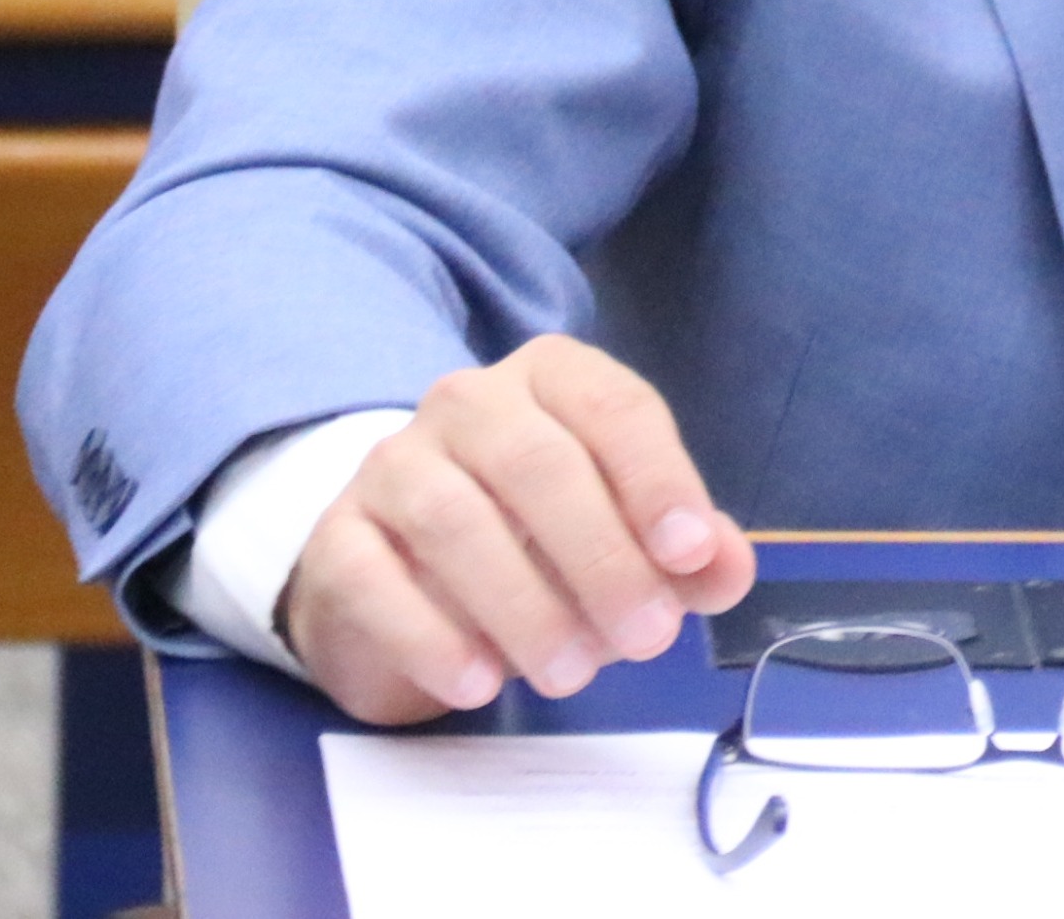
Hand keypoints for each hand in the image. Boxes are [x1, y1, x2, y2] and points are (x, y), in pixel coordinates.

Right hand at [282, 336, 756, 724]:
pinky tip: (477, 683)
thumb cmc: (534, 543)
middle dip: (600, 555)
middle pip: (536, 462)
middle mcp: (468, 402)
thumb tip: (726, 566)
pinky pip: (374, 576)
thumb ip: (684, 554)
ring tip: (570, 675)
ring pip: (452, 517)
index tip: (689, 554)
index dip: (657, 478)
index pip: (613, 407)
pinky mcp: (338, 537)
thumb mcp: (623, 541)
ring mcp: (392, 463)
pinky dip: (429, 634)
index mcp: (552, 379)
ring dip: (522, 603)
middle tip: (644, 639)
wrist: (398, 577)